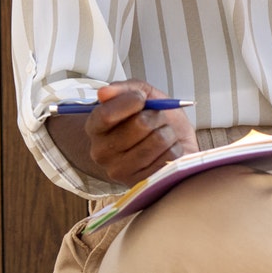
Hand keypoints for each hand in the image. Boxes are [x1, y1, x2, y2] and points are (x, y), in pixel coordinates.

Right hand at [80, 82, 197, 188]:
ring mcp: (121, 171)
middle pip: (140, 124)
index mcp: (95, 128)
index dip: (130, 101)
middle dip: (157, 115)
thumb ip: (125, 89)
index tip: (142, 98)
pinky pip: (170, 157)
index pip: (106, 115)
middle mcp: (102, 153)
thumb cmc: (153, 118)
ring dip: (168, 132)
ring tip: (162, 136)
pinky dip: (175, 148)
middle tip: (156, 119)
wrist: (169, 144)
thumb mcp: (142, 95)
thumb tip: (104, 92)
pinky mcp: (143, 183)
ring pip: (158, 140)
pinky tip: (166, 152)